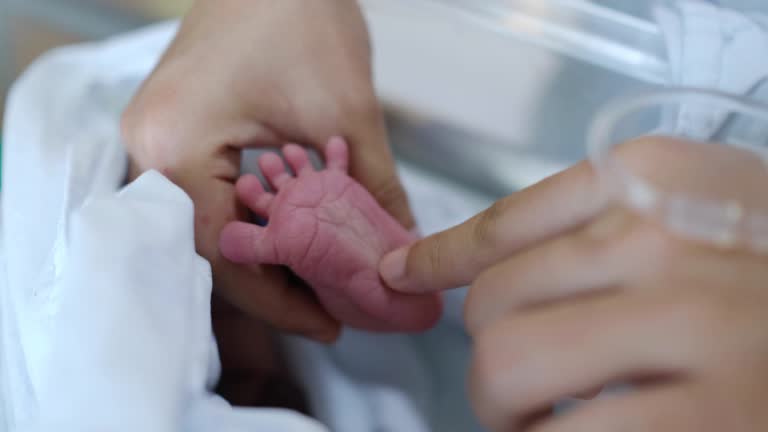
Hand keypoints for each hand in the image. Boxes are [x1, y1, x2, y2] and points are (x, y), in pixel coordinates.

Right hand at [122, 0, 412, 340]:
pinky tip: (292, 235)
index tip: (326, 322)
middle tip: (326, 307)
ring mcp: (154, 138)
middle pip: (209, 248)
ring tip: (315, 279)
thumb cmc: (299, 15)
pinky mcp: (174, 129)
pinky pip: (206, 196)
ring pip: (207, 226)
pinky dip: (251, 220)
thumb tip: (402, 246)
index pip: (223, 254)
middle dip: (273, 281)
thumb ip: (375, 187)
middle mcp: (148, 149)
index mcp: (174, 146)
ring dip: (263, 252)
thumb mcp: (345, 110)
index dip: (278, 299)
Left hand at [380, 138, 767, 430]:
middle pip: (493, 301)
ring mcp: (694, 331)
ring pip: (509, 368)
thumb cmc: (767, 277)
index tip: (408, 274)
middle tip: (522, 380)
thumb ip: (589, 227)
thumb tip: (448, 266)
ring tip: (545, 417)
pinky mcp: (708, 423)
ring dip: (506, 408)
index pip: (505, 224)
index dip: (443, 258)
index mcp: (659, 178)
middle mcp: (671, 243)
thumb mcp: (689, 217)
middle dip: (491, 352)